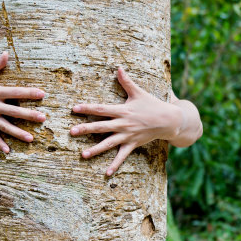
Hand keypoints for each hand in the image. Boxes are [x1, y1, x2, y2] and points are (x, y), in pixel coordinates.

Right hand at [0, 52, 45, 152]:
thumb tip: (7, 53)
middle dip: (29, 115)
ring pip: (5, 126)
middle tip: (43, 118)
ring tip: (31, 138)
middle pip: (13, 111)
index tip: (43, 94)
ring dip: (18, 133)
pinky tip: (8, 151)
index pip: (15, 92)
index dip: (29, 93)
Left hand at [71, 66, 201, 175]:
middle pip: (101, 127)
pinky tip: (106, 173)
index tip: (74, 108)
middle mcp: (123, 124)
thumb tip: (118, 67)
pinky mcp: (132, 145)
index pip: (101, 109)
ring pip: (108, 143)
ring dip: (95, 149)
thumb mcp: (138, 92)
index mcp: (122, 110)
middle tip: (71, 132)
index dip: (87, 108)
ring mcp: (127, 136)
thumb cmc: (152, 104)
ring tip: (83, 155)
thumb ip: (126, 81)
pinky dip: (115, 165)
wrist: (168, 120)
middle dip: (85, 129)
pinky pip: (122, 156)